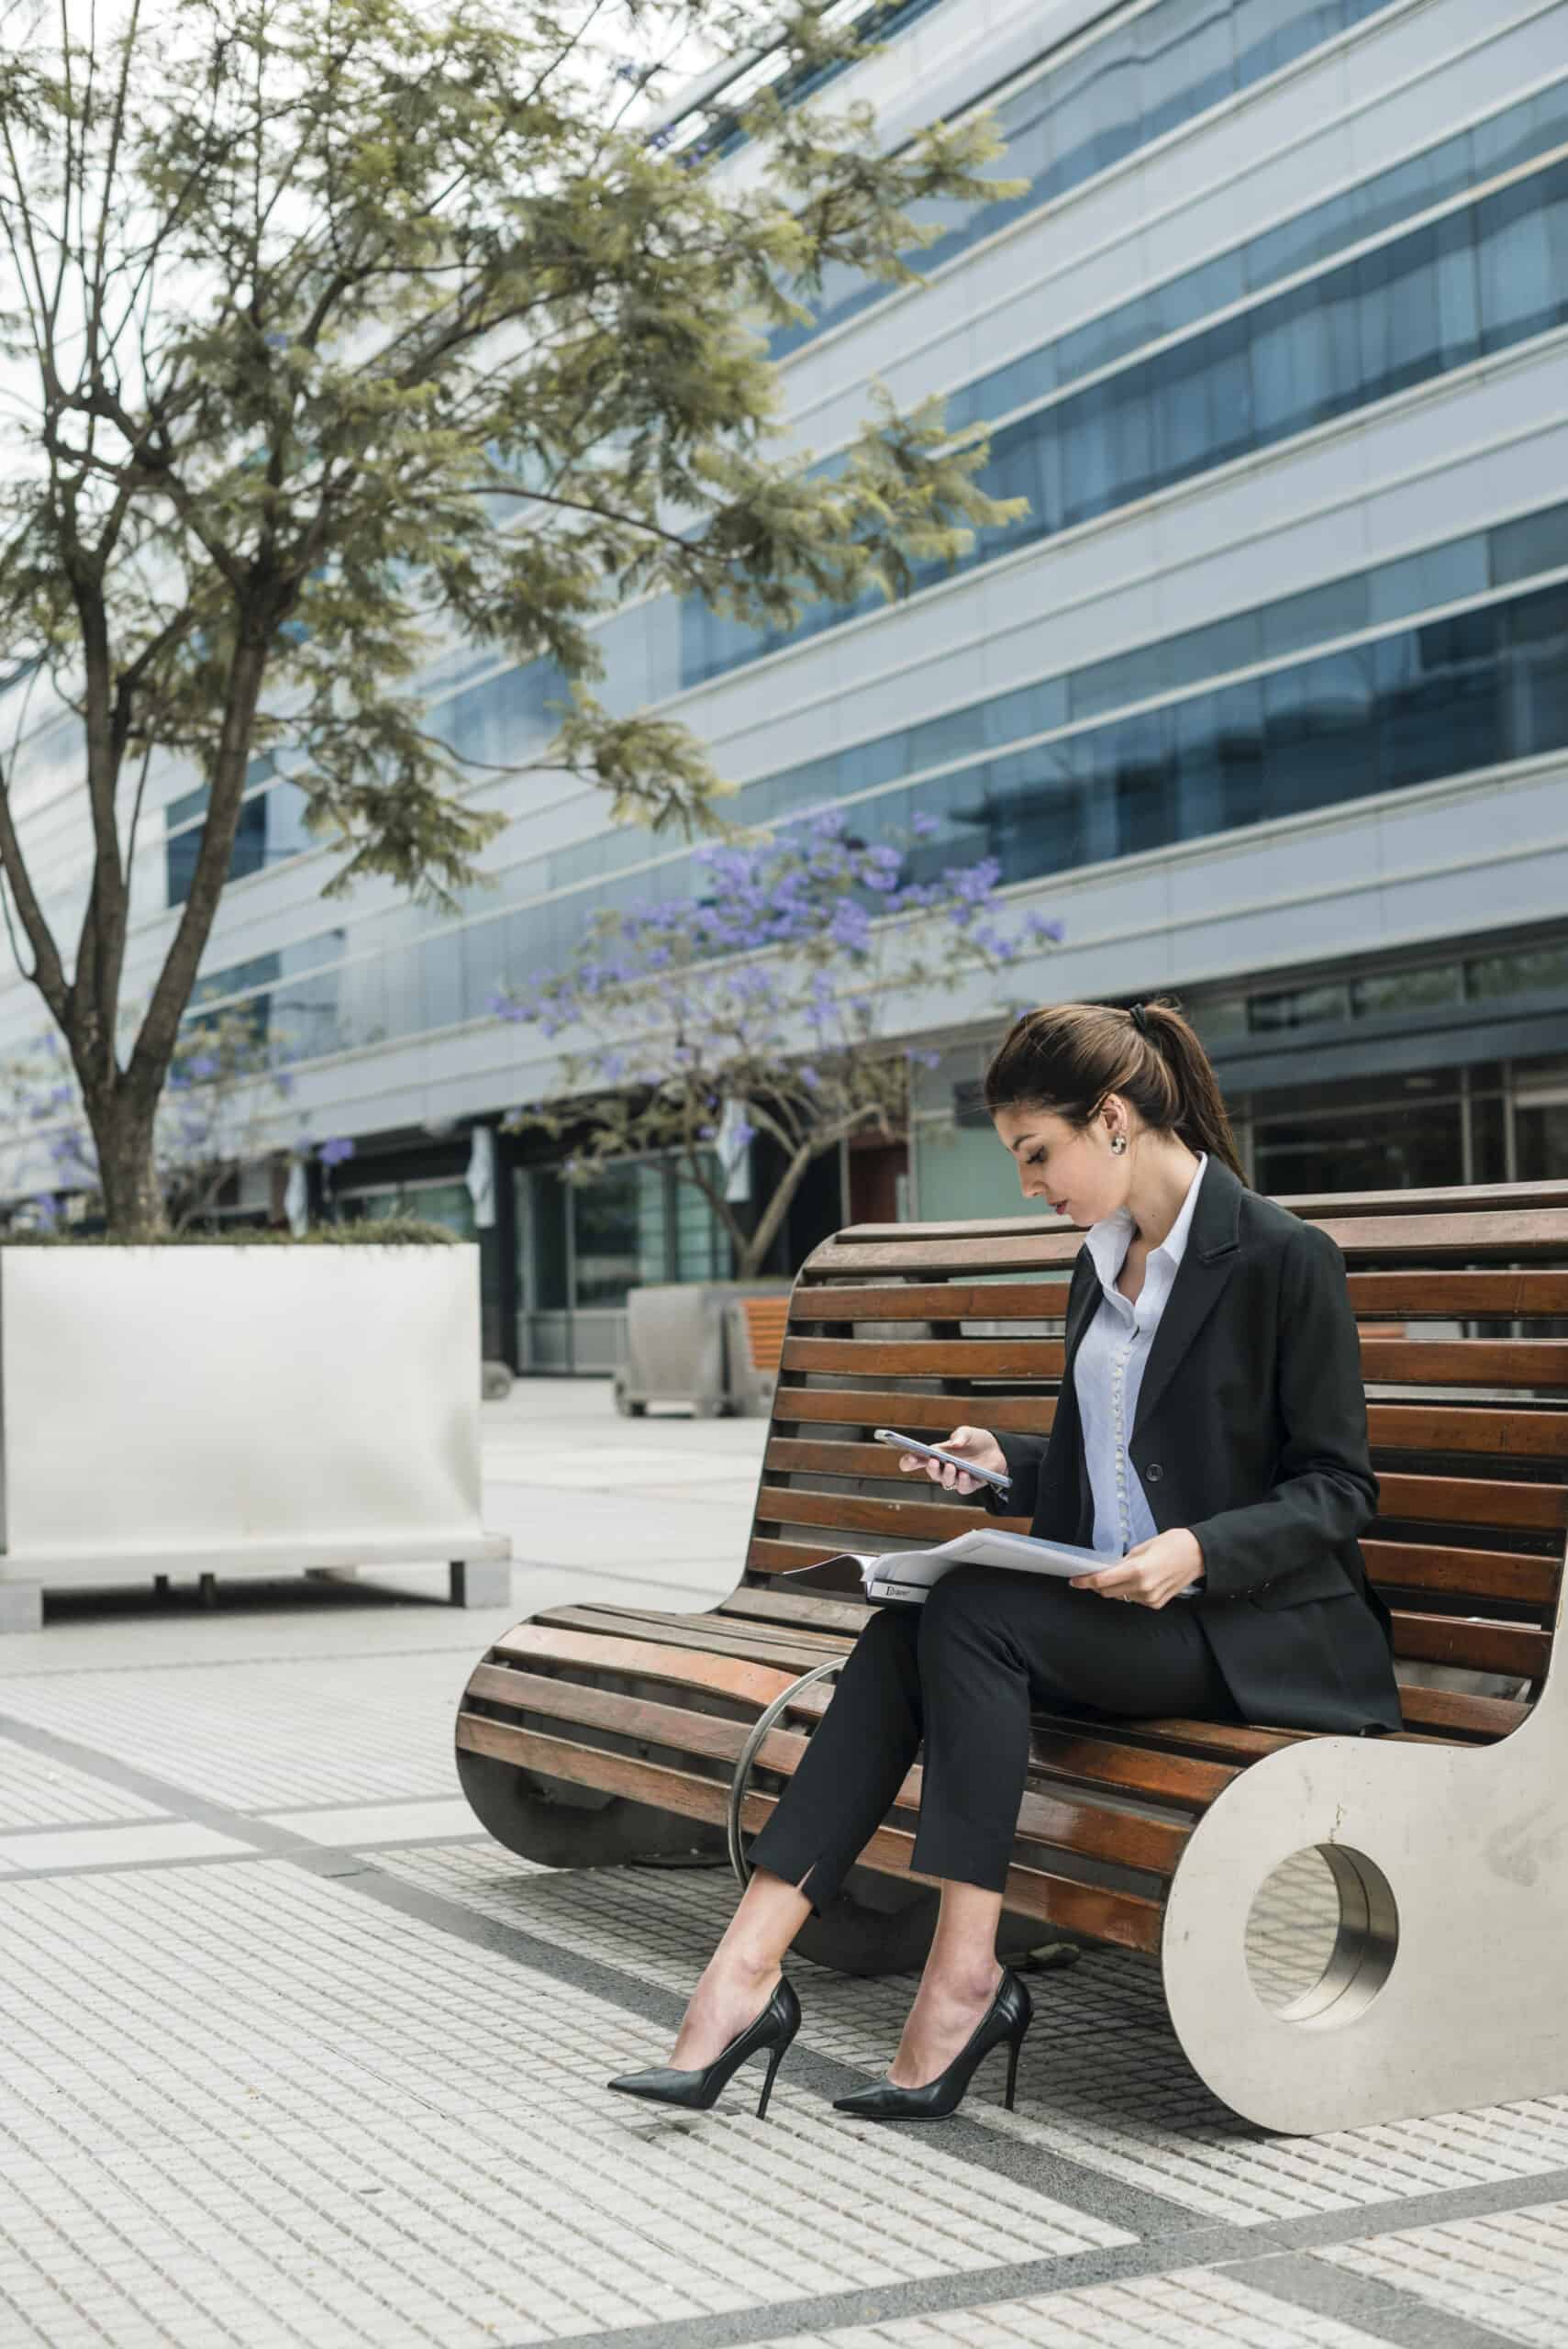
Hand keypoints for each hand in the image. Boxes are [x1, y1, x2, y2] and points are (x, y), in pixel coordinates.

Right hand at [900, 1425, 1005, 1496]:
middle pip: (932, 1472)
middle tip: (933, 1461)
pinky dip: (963, 1481)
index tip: (907, 1461)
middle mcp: (944, 1467)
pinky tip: (965, 1473)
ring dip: (947, 1475)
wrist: (997, 1449)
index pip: (918, 1460)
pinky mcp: (970, 1484)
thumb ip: (960, 1435)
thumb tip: (955, 1444)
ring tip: (951, 1466)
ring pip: (946, 1482)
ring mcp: (957, 1477)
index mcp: (937, 1454)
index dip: (909, 1462)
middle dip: (930, 1468)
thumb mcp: (967, 1432)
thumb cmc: (976, 1440)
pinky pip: (963, 1488)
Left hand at [1071, 1528, 1203, 1609]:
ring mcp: (1150, 1598)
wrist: (1199, 1555)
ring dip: (1115, 1588)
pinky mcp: (1157, 1604)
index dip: (1085, 1581)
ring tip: (1123, 1574)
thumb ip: (1124, 1561)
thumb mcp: (1143, 1546)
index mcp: (1137, 1570)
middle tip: (1095, 1575)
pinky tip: (1138, 1581)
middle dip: (1098, 1585)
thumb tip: (1110, 1569)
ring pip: (1120, 1597)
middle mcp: (1142, 1588)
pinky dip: (1130, 1592)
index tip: (1075, 1580)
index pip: (1102, 1581)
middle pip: (1107, 1592)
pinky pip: (1135, 1600)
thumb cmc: (1174, 1544)